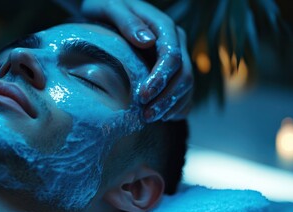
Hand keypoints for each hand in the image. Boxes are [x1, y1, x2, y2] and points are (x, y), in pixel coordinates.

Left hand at [81, 0, 192, 121]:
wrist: (106, 12)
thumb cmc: (106, 7)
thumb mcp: (110, 7)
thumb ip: (128, 21)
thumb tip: (147, 41)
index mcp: (163, 27)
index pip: (171, 56)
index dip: (160, 79)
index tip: (143, 96)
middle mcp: (175, 42)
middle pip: (184, 75)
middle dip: (167, 98)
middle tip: (146, 116)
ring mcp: (177, 56)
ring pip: (187, 86)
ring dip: (171, 106)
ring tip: (150, 119)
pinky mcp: (172, 69)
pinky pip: (184, 92)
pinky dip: (177, 107)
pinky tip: (163, 117)